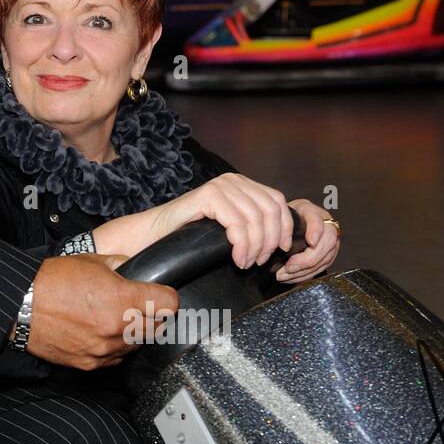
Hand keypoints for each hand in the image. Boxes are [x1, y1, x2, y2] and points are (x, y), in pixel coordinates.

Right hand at [25, 253, 178, 370]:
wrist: (22, 304)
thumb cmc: (52, 280)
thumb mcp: (92, 261)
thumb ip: (121, 265)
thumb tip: (134, 269)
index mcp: (123, 300)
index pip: (168, 304)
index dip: (166, 296)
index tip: (161, 295)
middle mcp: (118, 329)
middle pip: (157, 327)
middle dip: (152, 315)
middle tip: (139, 305)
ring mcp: (105, 349)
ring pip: (137, 345)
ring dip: (134, 333)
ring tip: (116, 318)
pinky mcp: (90, 363)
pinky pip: (115, 358)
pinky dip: (114, 347)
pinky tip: (101, 333)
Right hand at [150, 173, 293, 269]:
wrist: (157, 232)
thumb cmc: (192, 232)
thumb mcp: (229, 225)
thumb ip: (251, 222)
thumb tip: (282, 239)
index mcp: (242, 184)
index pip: (277, 201)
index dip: (286, 226)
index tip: (283, 249)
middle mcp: (233, 180)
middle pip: (270, 211)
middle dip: (270, 241)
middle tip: (259, 261)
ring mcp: (221, 186)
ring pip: (255, 220)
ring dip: (255, 247)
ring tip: (245, 263)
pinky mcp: (209, 195)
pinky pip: (237, 223)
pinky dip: (241, 245)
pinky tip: (237, 258)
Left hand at [279, 199, 340, 283]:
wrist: (298, 221)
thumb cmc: (290, 218)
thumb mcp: (284, 214)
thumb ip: (282, 221)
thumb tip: (274, 238)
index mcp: (315, 213)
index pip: (319, 220)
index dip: (316, 231)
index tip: (311, 241)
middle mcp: (327, 227)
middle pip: (327, 244)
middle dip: (307, 259)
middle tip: (289, 267)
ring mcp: (331, 242)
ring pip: (325, 259)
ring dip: (304, 271)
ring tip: (285, 275)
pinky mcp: (329, 256)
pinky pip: (321, 268)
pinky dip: (305, 275)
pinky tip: (292, 278)